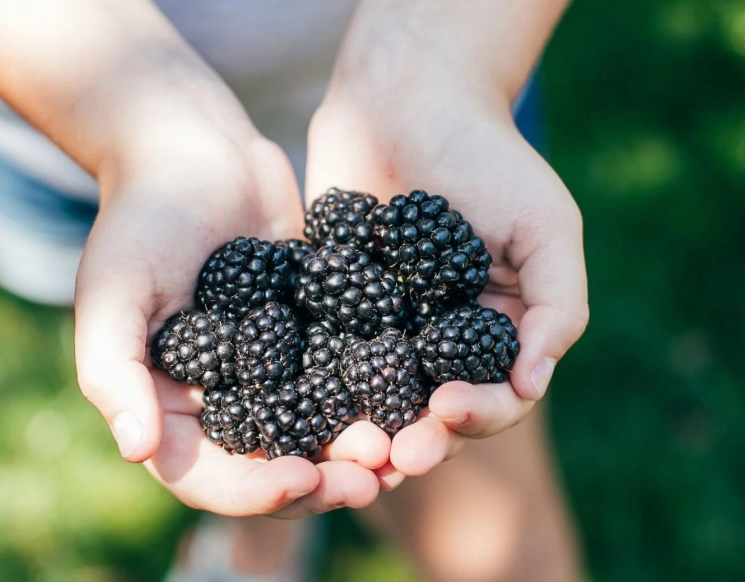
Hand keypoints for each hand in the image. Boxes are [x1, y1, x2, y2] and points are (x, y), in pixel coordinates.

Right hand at [74, 133, 390, 516]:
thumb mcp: (113, 292)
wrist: (198, 153)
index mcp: (172, 406)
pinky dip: (381, 394)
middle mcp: (226, 400)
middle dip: (324, 480)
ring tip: (405, 448)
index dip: (253, 492)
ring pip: (322, 431)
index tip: (301, 483)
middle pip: (274, 464)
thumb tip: (138, 451)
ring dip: (361, 447)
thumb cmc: (141, 218)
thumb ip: (114, 371)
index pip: (207, 475)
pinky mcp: (316, 334)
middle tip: (373, 476)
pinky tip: (418, 398)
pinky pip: (349, 376)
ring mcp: (276, 370)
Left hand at [306, 79, 587, 477]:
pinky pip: (316, 356)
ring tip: (345, 452)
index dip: (477, 415)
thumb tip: (533, 384)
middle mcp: (434, 341)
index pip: (491, 396)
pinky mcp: (327, 308)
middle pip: (428, 412)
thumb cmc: (490, 158)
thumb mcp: (546, 225)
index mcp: (491, 333)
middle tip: (392, 458)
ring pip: (370, 400)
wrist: (409, 100)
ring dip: (361, 433)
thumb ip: (556, 305)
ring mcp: (378, 329)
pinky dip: (308, 387)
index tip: (447, 411)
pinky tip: (291, 409)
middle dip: (416, 440)